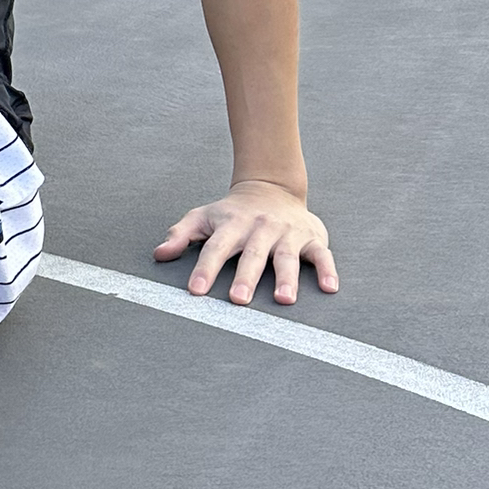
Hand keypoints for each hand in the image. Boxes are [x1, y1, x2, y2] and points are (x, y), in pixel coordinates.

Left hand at [154, 181, 336, 305]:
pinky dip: (327, 270)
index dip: (204, 268)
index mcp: (231, 225)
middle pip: (252, 255)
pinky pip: (321, 254)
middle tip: (238, 300)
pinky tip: (330, 287)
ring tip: (284, 300)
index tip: (195, 290)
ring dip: (287, 278)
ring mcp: (287, 233)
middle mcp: (260, 228)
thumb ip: (181, 235)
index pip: (215, 247)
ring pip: (287, 257)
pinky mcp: (311, 238)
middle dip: (245, 277)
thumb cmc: (231, 213)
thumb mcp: (203, 217)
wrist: (271, 188)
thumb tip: (158, 254)